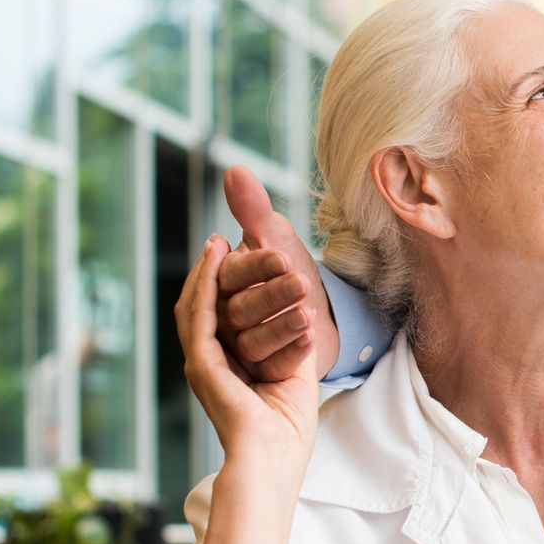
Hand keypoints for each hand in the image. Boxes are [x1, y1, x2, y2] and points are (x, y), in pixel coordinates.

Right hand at [178, 234, 319, 463]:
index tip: (237, 258)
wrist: (273, 461)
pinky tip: (215, 260)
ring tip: (217, 242)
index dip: (224, 289)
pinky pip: (199, 315)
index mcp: (227, 369)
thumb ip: (289, 345)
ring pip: (194, 307)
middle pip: (202, 309)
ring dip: (206, 272)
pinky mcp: (200, 364)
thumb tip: (302, 315)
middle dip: (210, 273)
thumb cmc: (287, 432)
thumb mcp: (293, 375)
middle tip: (220, 241)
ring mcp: (201, 364)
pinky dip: (204, 285)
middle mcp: (209, 364)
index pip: (220, 320)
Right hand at [217, 167, 338, 380]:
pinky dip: (291, 352)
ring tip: (308, 313)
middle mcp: (223, 317)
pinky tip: (311, 340)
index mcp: (222, 283)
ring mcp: (239, 348)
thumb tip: (234, 171)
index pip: (232, 275)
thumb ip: (254, 210)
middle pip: (240, 309)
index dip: (256, 265)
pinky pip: (272, 366)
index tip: (281, 255)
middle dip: (271, 295)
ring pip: (252, 341)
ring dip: (280, 327)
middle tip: (299, 281)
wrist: (320, 315)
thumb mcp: (277, 241)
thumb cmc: (290, 273)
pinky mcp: (263, 372)